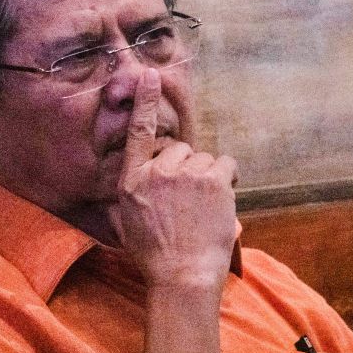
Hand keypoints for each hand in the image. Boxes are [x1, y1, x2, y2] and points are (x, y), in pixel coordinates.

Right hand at [108, 68, 237, 288]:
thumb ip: (131, 192)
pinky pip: (225, 164)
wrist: (183, 277)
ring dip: (206, 177)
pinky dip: (226, 178)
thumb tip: (139, 177)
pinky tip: (219, 199)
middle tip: (185, 202)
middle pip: (179, 150)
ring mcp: (187, 174)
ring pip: (204, 159)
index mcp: (133, 180)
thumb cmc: (154, 255)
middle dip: (185, 169)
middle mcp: (158, 171)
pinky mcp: (214, 180)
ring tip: (201, 209)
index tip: (150, 75)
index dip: (146, 101)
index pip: (139, 132)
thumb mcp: (126, 221)